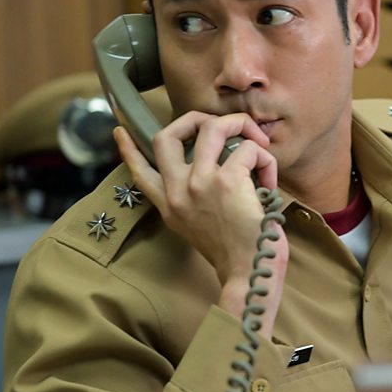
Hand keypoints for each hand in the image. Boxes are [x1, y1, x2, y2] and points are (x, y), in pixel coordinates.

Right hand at [114, 112, 287, 337]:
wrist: (247, 273)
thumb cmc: (234, 254)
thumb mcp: (199, 228)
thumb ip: (194, 200)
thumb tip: (212, 170)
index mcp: (169, 205)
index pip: (140, 171)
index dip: (129, 149)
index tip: (120, 132)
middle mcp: (178, 191)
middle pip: (167, 135)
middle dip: (196, 118)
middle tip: (223, 124)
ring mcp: (200, 183)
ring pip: (212, 127)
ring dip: (241, 125)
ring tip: (258, 144)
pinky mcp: (227, 180)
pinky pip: (250, 149)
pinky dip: (266, 159)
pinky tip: (270, 183)